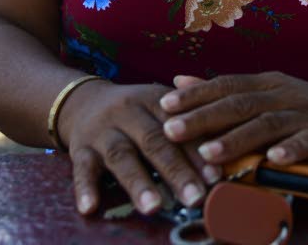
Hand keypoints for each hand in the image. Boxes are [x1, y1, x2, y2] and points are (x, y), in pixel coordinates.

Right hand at [57, 80, 219, 215]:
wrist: (83, 100)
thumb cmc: (136, 112)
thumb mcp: (161, 105)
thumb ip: (190, 124)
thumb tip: (227, 152)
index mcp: (154, 100)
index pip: (179, 126)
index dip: (197, 151)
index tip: (215, 176)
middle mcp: (128, 112)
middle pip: (154, 141)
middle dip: (176, 171)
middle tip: (196, 197)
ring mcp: (102, 130)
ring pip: (120, 156)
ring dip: (138, 182)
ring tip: (154, 207)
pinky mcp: (80, 148)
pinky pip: (81, 169)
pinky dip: (85, 188)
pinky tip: (90, 208)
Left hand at [157, 72, 307, 166]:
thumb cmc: (303, 108)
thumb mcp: (265, 93)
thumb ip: (223, 90)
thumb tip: (179, 81)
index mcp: (265, 83)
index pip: (225, 84)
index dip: (195, 95)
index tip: (164, 105)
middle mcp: (282, 94)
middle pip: (239, 104)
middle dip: (203, 118)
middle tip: (171, 130)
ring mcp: (305, 114)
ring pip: (267, 125)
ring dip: (236, 139)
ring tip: (208, 154)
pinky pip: (307, 142)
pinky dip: (290, 151)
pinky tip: (273, 161)